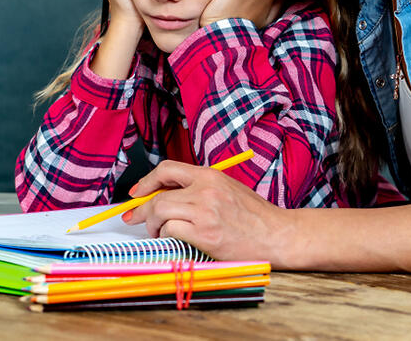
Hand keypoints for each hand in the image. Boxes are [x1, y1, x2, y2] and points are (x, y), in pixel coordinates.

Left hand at [124, 160, 292, 265]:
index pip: (168, 169)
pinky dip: (166, 236)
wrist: (277, 234)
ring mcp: (205, 212)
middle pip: (158, 195)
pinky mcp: (206, 235)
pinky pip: (170, 231)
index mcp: (211, 175)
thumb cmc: (255, 216)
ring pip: (160, 212)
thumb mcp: (228, 188)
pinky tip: (172, 240)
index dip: (147, 181)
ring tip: (157, 232)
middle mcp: (206, 190)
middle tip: (133, 217)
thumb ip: (200, 187)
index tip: (137, 192)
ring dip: (152, 225)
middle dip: (140, 209)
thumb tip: (167, 194)